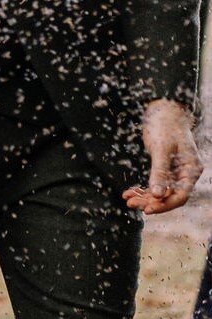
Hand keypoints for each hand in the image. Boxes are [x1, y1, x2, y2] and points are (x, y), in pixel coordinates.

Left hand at [122, 99, 202, 215]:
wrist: (164, 109)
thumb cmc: (165, 125)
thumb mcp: (161, 148)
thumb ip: (160, 172)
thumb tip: (157, 195)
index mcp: (191, 169)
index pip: (180, 196)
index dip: (164, 205)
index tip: (147, 209)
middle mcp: (185, 173)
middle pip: (169, 196)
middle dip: (150, 202)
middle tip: (131, 204)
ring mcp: (176, 171)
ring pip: (161, 192)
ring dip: (144, 197)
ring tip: (128, 199)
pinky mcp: (165, 168)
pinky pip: (155, 184)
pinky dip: (143, 189)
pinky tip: (130, 192)